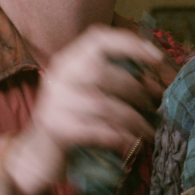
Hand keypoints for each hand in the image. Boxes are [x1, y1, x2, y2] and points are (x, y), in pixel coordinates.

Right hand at [6, 27, 169, 194]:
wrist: (37, 155)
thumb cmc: (72, 120)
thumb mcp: (85, 92)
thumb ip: (111, 80)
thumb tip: (152, 81)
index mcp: (67, 62)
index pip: (98, 39)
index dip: (130, 44)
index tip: (157, 57)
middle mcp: (59, 78)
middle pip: (104, 73)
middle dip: (136, 90)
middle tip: (155, 105)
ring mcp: (55, 103)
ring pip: (104, 105)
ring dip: (134, 119)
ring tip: (148, 131)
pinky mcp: (58, 129)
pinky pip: (98, 130)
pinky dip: (120, 137)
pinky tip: (131, 144)